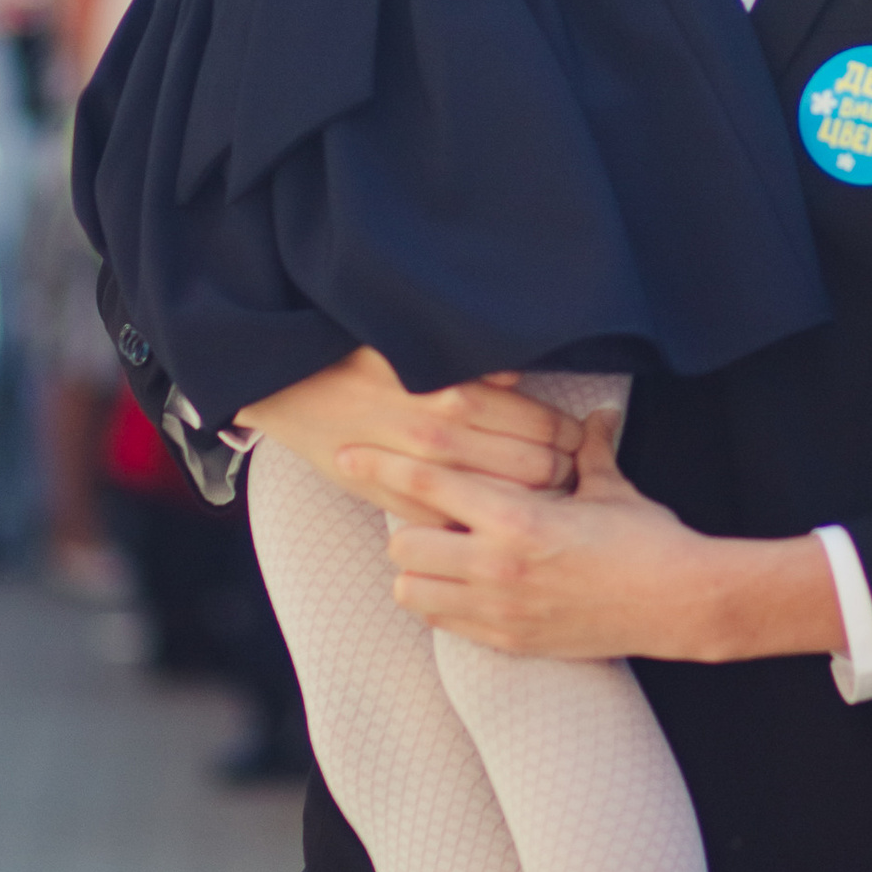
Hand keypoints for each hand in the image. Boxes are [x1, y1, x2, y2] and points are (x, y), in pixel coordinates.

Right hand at [240, 348, 582, 494]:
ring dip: (533, 502)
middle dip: (564, 474)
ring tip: (546, 497)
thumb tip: (522, 376)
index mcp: (458, 393)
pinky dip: (484, 524)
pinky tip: (498, 519)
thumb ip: (477, 364)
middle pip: (536, 469)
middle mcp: (444, 436)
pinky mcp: (399, 504)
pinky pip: (459, 525)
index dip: (572, 438)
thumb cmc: (360, 361)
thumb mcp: (419, 347)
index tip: (580, 441)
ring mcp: (421, 476)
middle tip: (573, 474)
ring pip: (504, 501)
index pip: (544, 427)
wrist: (292, 389)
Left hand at [345, 417, 841, 664]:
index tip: (348, 452)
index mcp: (517, 516)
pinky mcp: (508, 643)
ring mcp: (499, 611)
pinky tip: (458, 586)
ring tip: (437, 554)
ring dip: (416, 569)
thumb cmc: (648, 540)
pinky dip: (438, 602)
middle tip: (420, 515)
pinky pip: (442, 624)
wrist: (680, 604)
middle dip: (402, 527)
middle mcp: (497, 566)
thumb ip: (589, 449)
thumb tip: (597, 413)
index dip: (380, 465)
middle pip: (402, 544)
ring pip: (412, 591)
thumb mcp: (613, 487)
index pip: (427, 483)